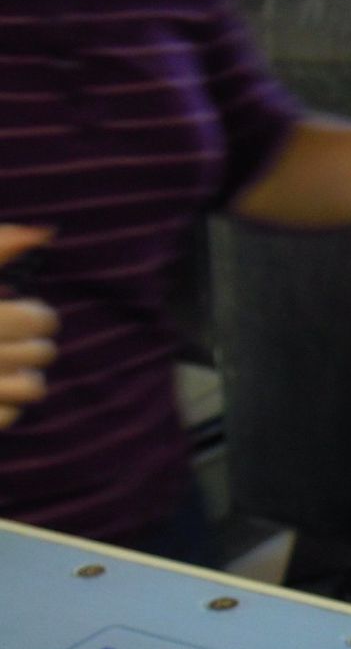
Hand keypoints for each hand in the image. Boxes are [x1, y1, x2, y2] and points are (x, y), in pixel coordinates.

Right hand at [0, 226, 58, 428]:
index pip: (39, 320)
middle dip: (35, 343)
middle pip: (43, 352)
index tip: (27, 310)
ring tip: (10, 365)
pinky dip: (7, 404)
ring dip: (28, 376)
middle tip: (17, 338)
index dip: (39, 315)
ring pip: (35, 388)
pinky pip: (10, 415)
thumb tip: (44, 232)